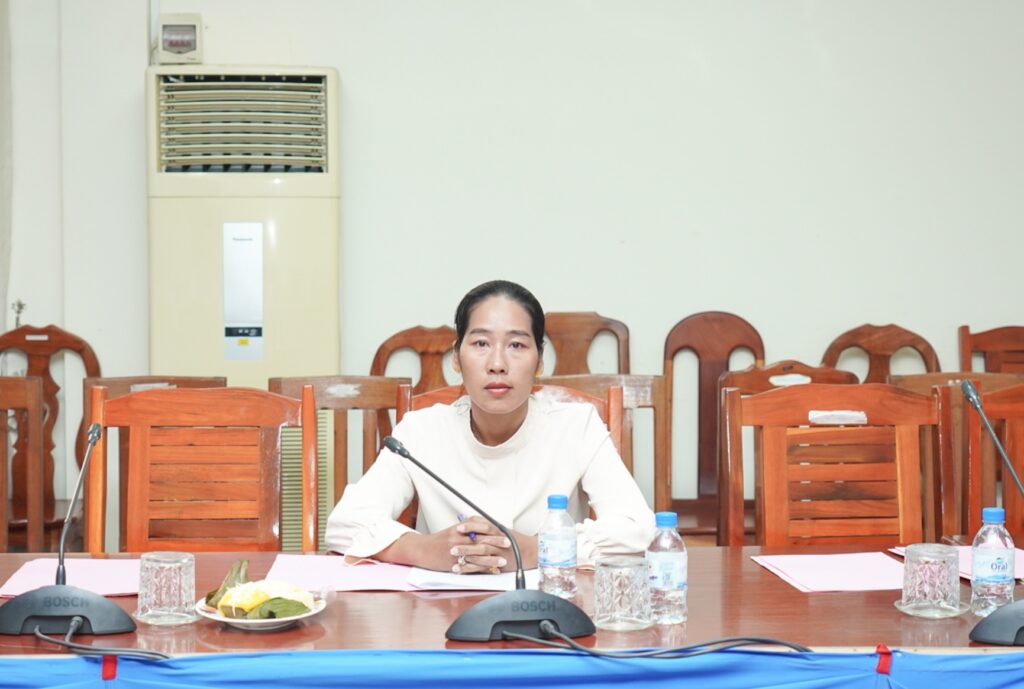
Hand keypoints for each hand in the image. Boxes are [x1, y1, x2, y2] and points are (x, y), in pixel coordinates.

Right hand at [375, 516, 511, 572]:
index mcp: (459, 529)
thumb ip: (467, 529)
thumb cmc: (439, 541)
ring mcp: (455, 552)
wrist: (422, 550)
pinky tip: (489, 571)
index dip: (494, 532)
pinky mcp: (453, 563)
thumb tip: (483, 527)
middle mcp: (458, 539)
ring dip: (491, 559)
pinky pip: (469, 567)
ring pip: (477, 555)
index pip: (480, 529)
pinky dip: (481, 569)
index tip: (506, 534)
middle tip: (509, 545)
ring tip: (503, 561)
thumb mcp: (453, 531)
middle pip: (481, 541)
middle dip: (496, 543)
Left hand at [450, 519, 538, 573]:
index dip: (471, 527)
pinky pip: (481, 567)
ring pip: (480, 554)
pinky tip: (458, 569)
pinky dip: (469, 568)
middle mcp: (497, 542)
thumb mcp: (501, 529)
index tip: (459, 527)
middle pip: (480, 542)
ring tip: (453, 556)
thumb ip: (485, 524)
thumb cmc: (514, 540)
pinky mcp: (497, 565)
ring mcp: (498, 554)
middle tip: (451, 545)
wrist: (530, 551)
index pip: (483, 526)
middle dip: (465, 543)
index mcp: (498, 531)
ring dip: (466, 555)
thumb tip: (468, 519)